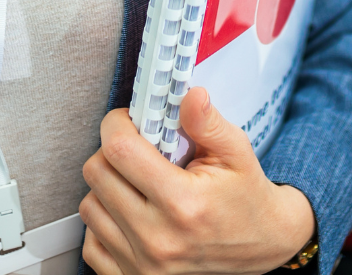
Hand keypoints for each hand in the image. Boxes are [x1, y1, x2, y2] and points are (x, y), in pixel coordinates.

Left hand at [79, 87, 314, 274]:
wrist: (262, 245)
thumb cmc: (246, 196)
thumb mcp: (237, 152)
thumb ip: (207, 122)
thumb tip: (188, 95)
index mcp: (182, 203)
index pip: (120, 151)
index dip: (116, 124)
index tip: (128, 119)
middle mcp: (157, 239)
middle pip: (97, 174)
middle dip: (111, 150)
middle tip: (136, 146)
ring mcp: (142, 266)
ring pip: (89, 207)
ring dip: (106, 185)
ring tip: (135, 180)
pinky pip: (91, 244)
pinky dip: (104, 222)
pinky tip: (130, 210)